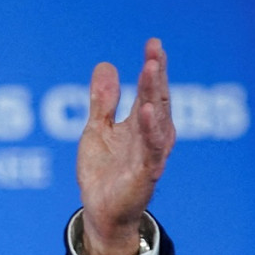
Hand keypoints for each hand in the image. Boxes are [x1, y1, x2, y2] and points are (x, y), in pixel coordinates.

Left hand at [77, 38, 174, 254]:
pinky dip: (151, 130)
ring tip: (151, 69)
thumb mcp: (97, 129)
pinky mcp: (145, 173)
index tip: (153, 43)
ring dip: (154, 93)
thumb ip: (103, 101)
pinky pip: (150, 149)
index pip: (149, 90)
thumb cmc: (104, 171)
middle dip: (156, 73)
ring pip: (156, 119)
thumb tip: (105, 64)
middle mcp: (151, 135)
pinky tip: (148, 112)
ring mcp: (150, 153)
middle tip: (154, 49)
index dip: (152, 67)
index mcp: (141, 123)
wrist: (100, 211)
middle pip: (156, 98)